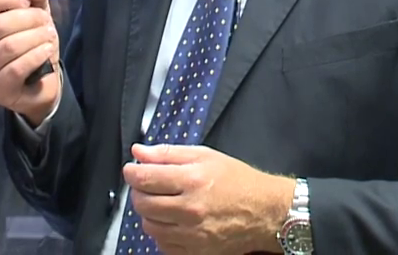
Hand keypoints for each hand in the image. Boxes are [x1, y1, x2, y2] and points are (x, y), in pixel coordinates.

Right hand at [0, 0, 60, 124]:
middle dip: (28, 20)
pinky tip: (46, 52)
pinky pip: (15, 69)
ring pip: (8, 47)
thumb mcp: (36, 18)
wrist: (39, 87)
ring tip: (48, 37)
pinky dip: (35, 56)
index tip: (27, 2)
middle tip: (45, 22)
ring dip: (34, 38)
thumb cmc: (31, 47)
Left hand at [123, 143, 292, 254]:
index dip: (132, 172)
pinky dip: (162, 232)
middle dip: (139, 191)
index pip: (145, 178)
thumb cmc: (237, 181)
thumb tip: (139, 152)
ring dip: (149, 213)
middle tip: (147, 185)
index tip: (132, 169)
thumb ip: (168, 154)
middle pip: (143, 203)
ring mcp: (193, 234)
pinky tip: (172, 220)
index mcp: (193, 181)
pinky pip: (163, 245)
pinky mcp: (196, 251)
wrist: (265, 212)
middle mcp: (191, 210)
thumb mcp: (205, 156)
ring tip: (162, 202)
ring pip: (149, 226)